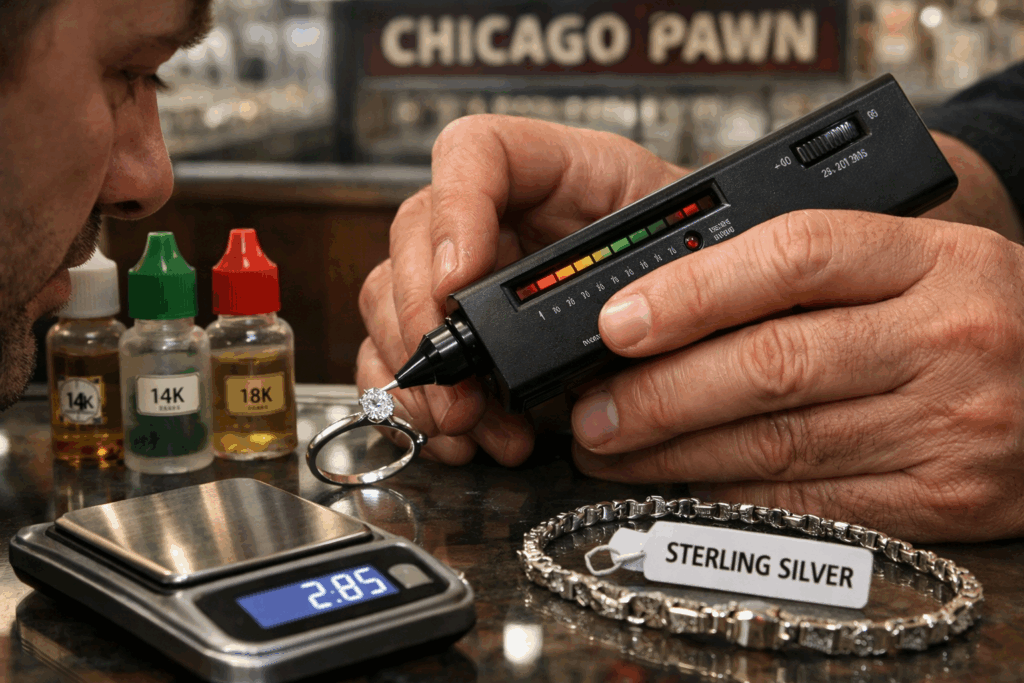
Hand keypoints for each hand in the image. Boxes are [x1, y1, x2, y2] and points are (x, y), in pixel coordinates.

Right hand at [356, 114, 686, 463]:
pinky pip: (402, 353)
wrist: (708, 313)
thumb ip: (658, 276)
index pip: (477, 151)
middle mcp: (505, 216)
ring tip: (467, 421)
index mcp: (564, 172)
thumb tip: (616, 325)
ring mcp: (477, 271)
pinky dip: (417, 400)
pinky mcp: (467, 330)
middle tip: (457, 382)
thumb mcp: (697, 252)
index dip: (455, 210)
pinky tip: (461, 433)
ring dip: (421, 371)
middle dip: (421, 316)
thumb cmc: (706, 268)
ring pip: (393, 297)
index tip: (461, 281)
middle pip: (414, 231)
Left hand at [572, 208, 1023, 541]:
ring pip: (779, 443)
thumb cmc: (975, 312)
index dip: (692, 290)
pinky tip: (681, 485)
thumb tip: (670, 297)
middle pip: (772, 363)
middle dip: (662, 393)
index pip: (793, 257)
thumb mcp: (916, 258)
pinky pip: (813, 501)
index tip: (616, 322)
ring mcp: (949, 424)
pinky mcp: (945, 499)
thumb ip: (810, 269)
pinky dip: (733, 497)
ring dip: (677, 454)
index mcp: (933, 256)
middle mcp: (946, 337)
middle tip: (591, 411)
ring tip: (612, 452)